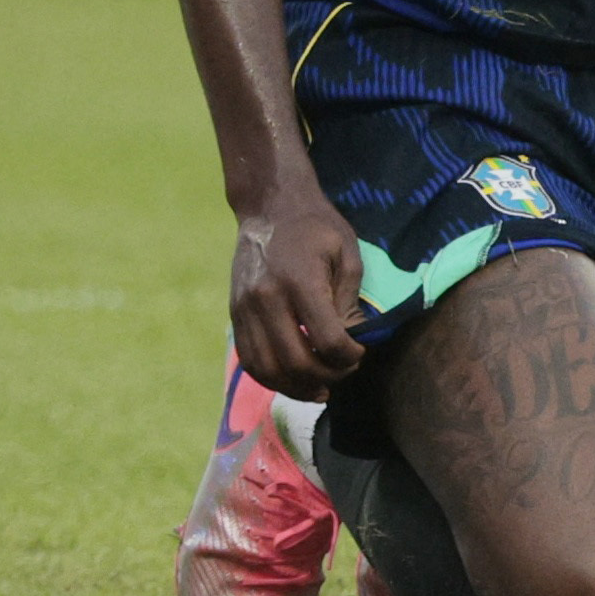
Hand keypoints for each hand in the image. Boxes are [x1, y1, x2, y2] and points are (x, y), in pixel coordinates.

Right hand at [229, 188, 366, 399]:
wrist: (270, 206)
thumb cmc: (316, 227)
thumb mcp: (347, 253)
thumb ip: (349, 300)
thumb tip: (351, 341)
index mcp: (300, 281)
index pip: (326, 339)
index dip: (348, 357)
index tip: (360, 353)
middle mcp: (266, 299)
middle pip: (295, 361)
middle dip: (326, 376)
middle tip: (344, 372)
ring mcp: (245, 309)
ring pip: (267, 368)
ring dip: (296, 387)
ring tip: (319, 388)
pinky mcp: (234, 314)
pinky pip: (249, 359)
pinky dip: (271, 377)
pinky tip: (292, 380)